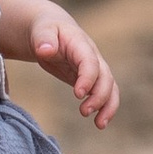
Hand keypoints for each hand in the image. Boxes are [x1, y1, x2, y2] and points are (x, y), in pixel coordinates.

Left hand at [26, 3, 117, 125]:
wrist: (51, 29)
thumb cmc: (45, 29)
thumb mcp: (41, 30)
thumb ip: (43, 39)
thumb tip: (45, 50)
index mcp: (80, 43)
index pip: (90, 62)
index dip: (88, 78)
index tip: (78, 94)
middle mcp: (93, 56)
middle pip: (105, 77)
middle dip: (99, 96)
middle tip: (84, 112)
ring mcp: (95, 68)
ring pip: (110, 87)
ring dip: (108, 106)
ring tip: (99, 124)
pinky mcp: (91, 79)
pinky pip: (104, 93)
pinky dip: (105, 108)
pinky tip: (99, 122)